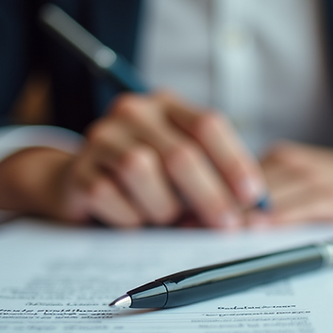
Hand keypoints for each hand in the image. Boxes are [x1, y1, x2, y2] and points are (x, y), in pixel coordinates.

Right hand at [0, 91, 266, 227]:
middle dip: (210, 196)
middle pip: (180, 153)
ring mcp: (101, 138)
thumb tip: (252, 210)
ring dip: (163, 207)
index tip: (253, 196)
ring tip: (166, 218)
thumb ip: (215, 179)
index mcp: (167, 106)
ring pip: (141, 171)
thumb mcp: (182, 168)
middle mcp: (133, 113)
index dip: (234, 162)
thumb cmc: (149, 179)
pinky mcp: (78, 171)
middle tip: (227, 226)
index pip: (207, 125)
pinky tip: (135, 222)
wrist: (81, 182)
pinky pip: (110, 196)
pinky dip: (130, 218)